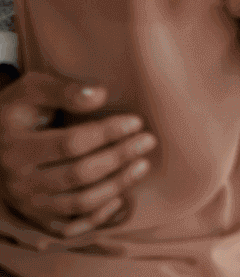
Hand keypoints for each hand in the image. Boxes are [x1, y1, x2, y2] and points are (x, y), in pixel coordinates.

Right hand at [0, 74, 154, 236]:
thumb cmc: (16, 111)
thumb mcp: (31, 90)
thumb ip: (64, 90)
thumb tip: (101, 95)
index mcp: (15, 147)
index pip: (70, 144)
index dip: (107, 133)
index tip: (136, 122)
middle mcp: (18, 181)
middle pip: (78, 175)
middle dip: (118, 158)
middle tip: (148, 141)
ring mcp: (26, 202)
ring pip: (77, 204)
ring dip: (115, 186)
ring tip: (142, 165)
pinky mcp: (34, 215)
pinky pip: (67, 227)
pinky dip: (95, 217)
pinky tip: (119, 198)